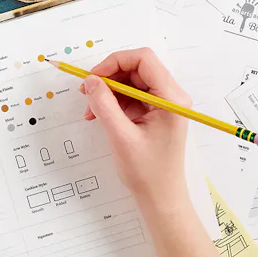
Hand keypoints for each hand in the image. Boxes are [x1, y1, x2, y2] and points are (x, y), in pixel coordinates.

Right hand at [81, 48, 190, 205]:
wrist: (160, 196)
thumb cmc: (148, 172)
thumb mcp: (121, 137)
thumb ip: (104, 105)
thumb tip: (90, 81)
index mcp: (171, 98)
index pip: (143, 59)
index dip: (114, 62)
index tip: (93, 77)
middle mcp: (171, 96)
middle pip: (136, 68)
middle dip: (109, 76)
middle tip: (86, 91)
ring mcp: (164, 103)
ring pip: (131, 81)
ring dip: (108, 91)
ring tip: (90, 109)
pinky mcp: (155, 112)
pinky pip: (131, 95)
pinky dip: (113, 101)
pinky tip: (99, 115)